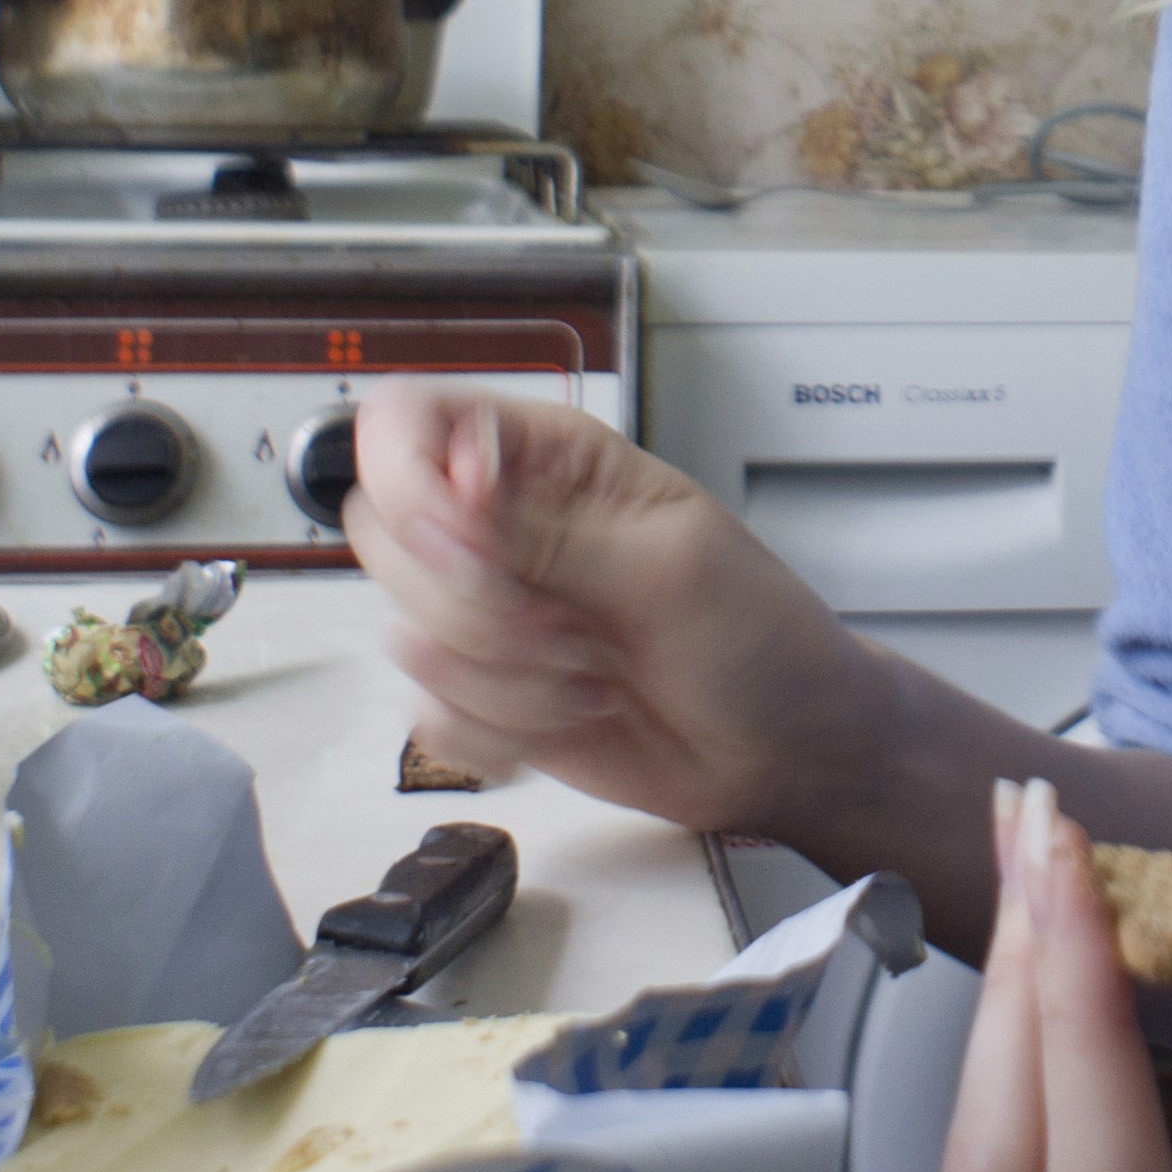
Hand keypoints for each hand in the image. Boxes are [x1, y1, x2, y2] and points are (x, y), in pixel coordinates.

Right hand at [344, 382, 883, 835]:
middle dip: (472, 605)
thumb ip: (548, 532)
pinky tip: (568, 719)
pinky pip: (427, 713)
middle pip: (386, 534)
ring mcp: (490, 611)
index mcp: (550, 459)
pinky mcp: (486, 692)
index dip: (412, 484)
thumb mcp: (670, 567)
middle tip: (569, 626)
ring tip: (593, 676)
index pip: (410, 423)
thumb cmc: (759, 636)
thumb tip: (448, 488)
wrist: (785, 748)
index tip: (472, 546)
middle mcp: (505, 526)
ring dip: (505, 680)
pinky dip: (496, 733)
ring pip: (408, 636)